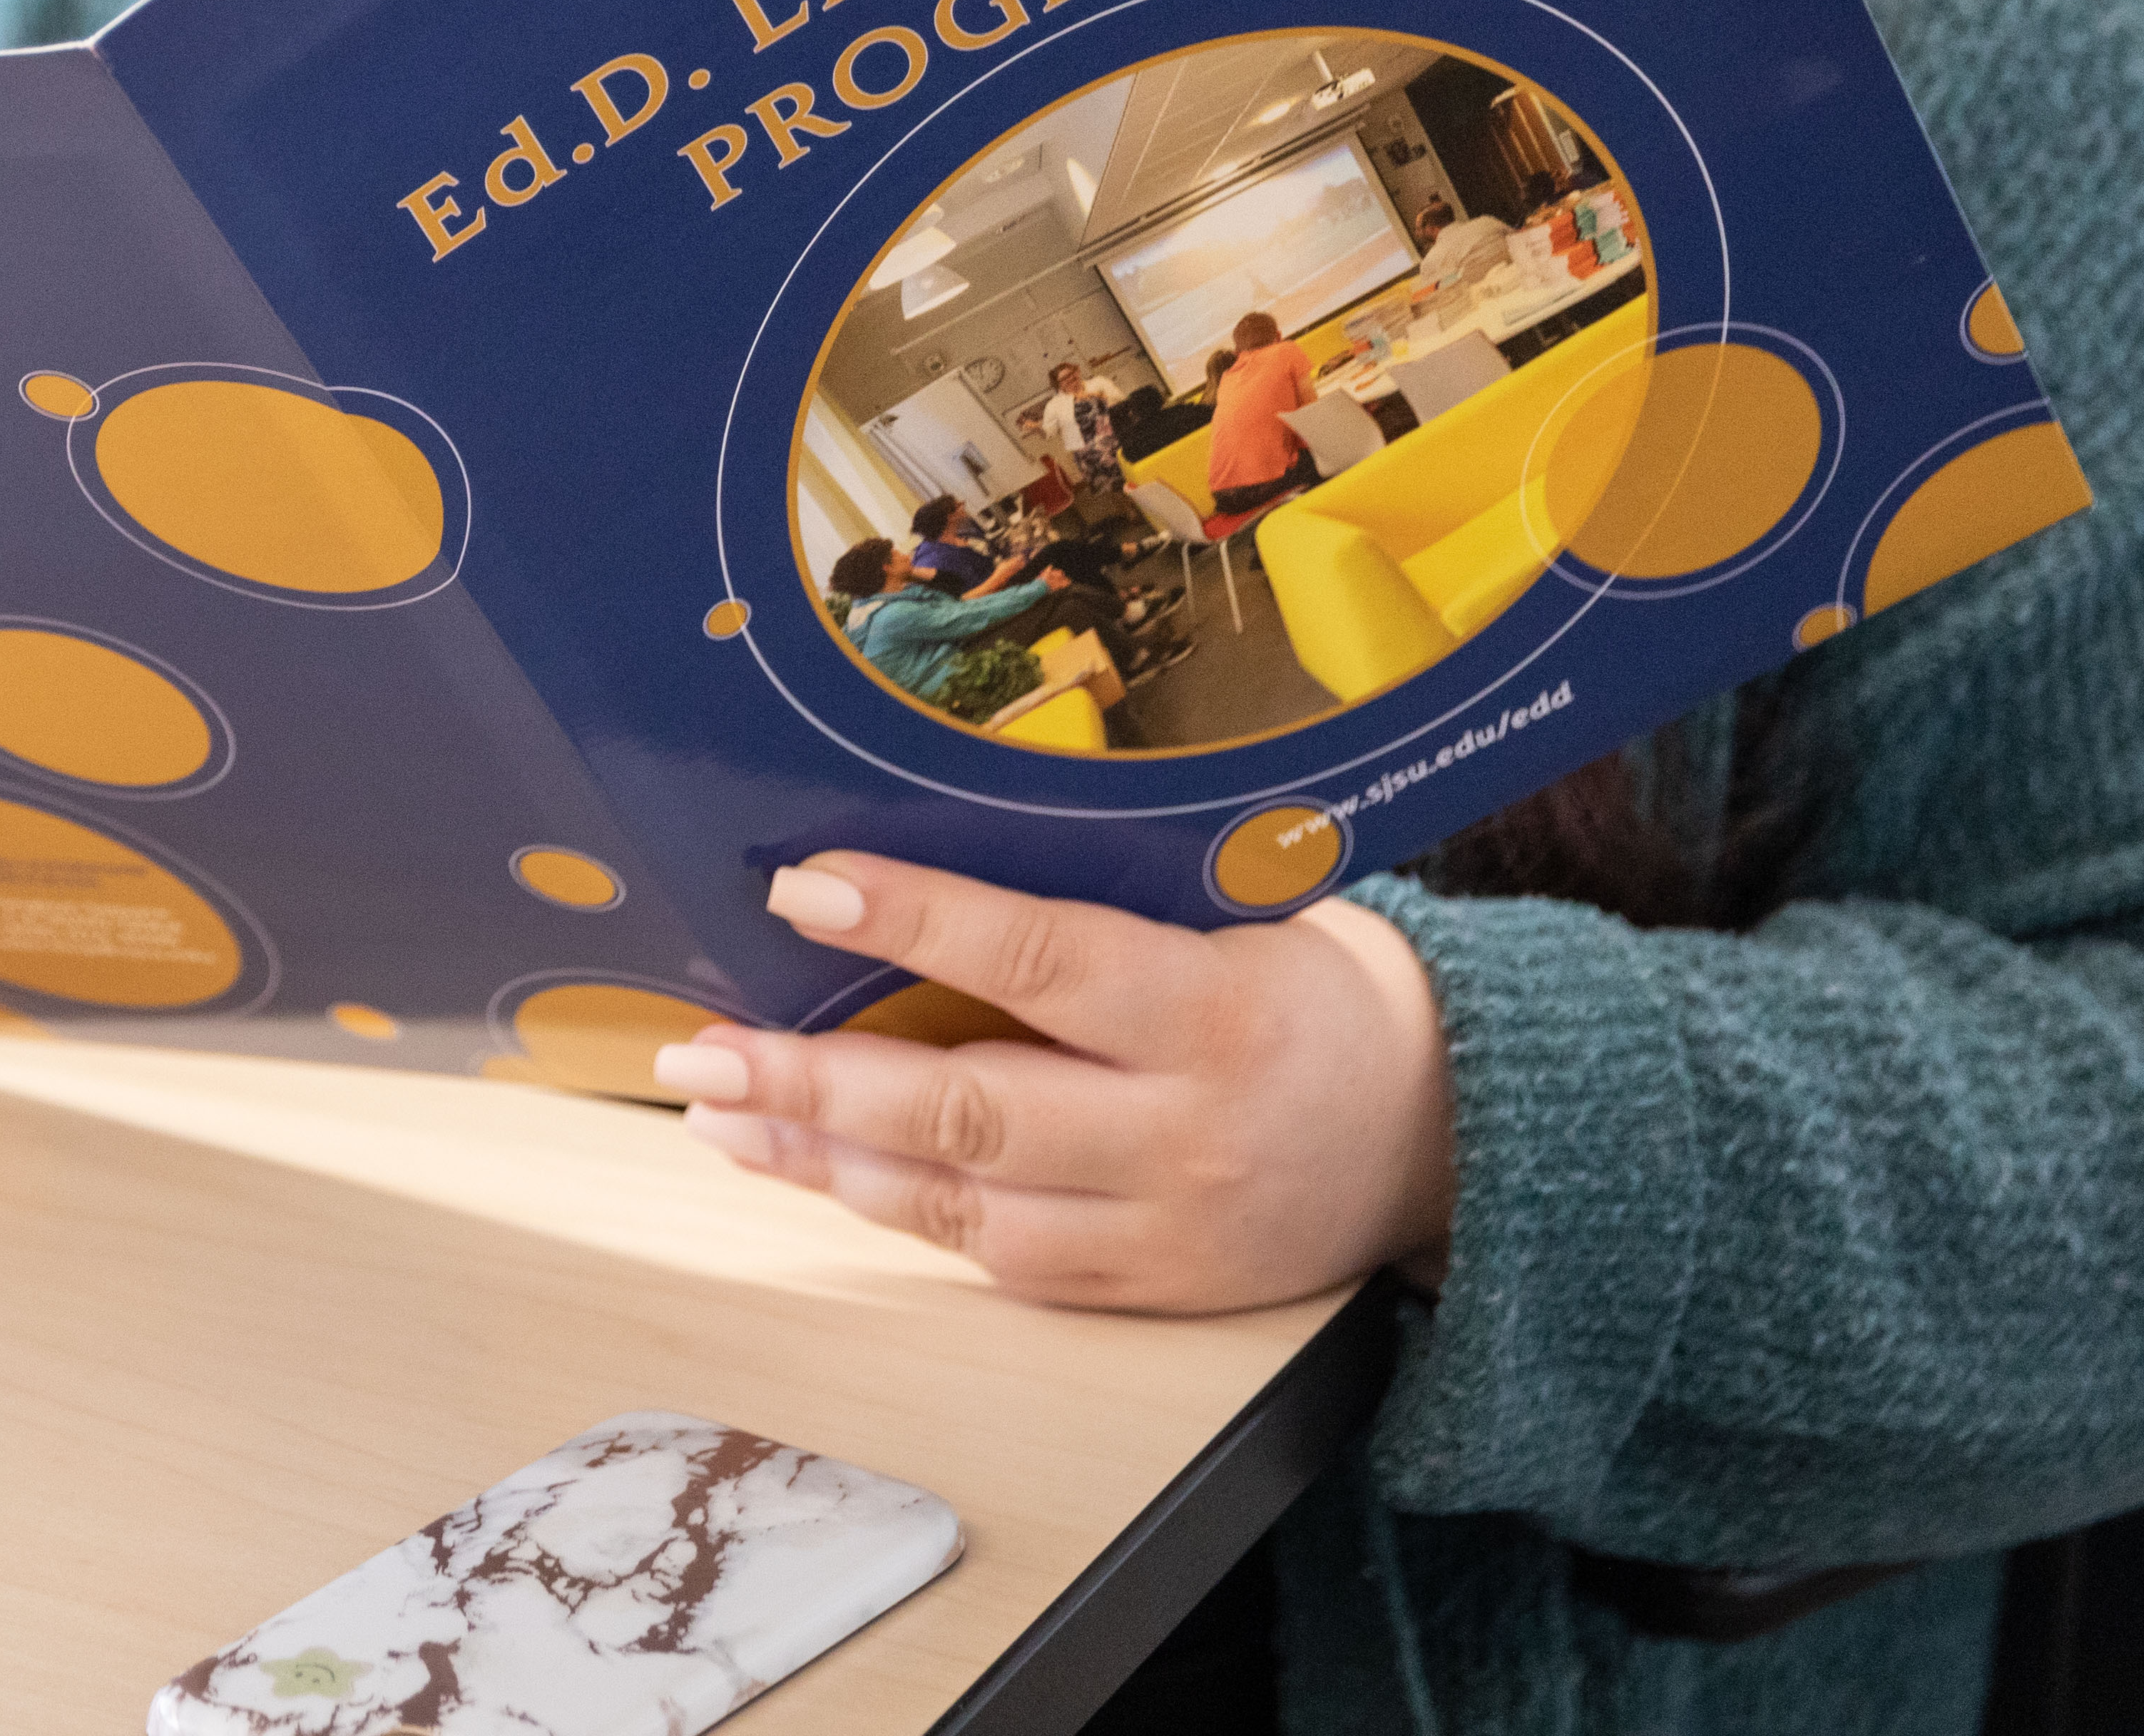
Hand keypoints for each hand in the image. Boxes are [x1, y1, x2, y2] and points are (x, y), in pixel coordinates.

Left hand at [651, 852, 1454, 1314]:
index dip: (917, 921)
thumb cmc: (1303, 985)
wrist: (1443, 1128)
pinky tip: (817, 1169)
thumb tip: (920, 848)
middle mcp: (1184, 1136)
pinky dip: (897, 1213)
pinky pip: (999, 1259)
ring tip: (719, 1113)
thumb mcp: (1234, 916)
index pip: (1042, 960)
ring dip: (825, 1160)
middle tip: (701, 1053)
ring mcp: (1165, 1231)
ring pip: (963, 1205)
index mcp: (1214, 1014)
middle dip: (817, 1084)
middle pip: (972, 1112)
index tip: (801, 888)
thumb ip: (1100, 901)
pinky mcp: (1152, 1294)